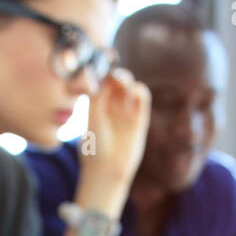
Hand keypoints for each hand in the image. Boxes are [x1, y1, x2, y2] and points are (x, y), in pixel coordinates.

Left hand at [79, 67, 150, 211]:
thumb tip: (100, 73)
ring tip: (123, 83)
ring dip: (128, 80)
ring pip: (130, 87)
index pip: (102, 81)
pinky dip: (140, 90)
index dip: (103, 72)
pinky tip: (134, 91)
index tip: (101, 67)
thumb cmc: (94, 146)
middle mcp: (111, 106)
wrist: (107, 169)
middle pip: (117, 81)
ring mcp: (126, 112)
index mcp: (96, 105)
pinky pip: (142, 98)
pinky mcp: (139, 119)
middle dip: (116, 74)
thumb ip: (97, 94)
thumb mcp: (92, 117)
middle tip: (114, 75)